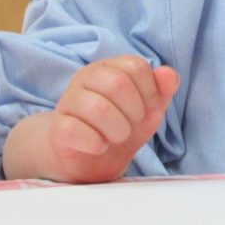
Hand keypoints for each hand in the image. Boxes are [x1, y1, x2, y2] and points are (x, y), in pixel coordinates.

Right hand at [49, 56, 178, 181]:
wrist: (92, 158)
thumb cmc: (121, 126)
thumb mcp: (149, 109)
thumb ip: (162, 90)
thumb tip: (168, 73)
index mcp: (109, 67)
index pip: (136, 66)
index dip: (150, 93)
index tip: (146, 110)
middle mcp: (85, 77)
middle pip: (117, 83)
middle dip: (134, 112)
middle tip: (131, 125)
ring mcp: (68, 101)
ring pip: (97, 108)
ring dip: (117, 130)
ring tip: (116, 138)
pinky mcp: (57, 128)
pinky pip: (75, 130)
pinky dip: (96, 143)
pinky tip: (100, 147)